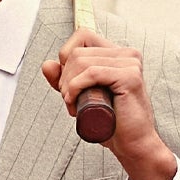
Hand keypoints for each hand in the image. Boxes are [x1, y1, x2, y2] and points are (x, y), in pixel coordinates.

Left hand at [42, 29, 178, 179]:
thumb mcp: (81, 97)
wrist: (132, 144)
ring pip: (81, 62)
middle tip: (71, 101)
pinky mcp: (130, 76)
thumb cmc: (110, 122)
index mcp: (118, 54)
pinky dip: (76, 87)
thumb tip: (47, 64)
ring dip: (68, 86)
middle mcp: (127, 54)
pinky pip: (91, 73)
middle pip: (77, 52)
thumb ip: (64, 81)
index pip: (82, 35)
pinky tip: (75, 102)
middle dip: (64, 78)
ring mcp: (130, 63)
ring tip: (75, 106)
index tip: (68, 84)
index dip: (66, 57)